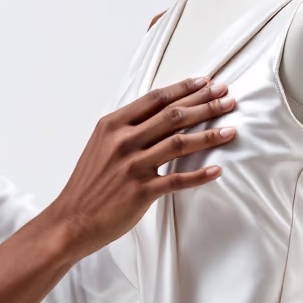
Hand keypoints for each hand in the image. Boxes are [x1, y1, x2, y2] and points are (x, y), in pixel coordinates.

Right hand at [48, 76, 237, 260]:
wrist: (72, 219)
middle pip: (173, 116)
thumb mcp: (100, 145)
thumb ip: (126, 129)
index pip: (156, 99)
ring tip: (231, 129)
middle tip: (227, 97)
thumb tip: (157, 114)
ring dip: (209, 134)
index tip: (205, 82)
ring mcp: (133, 166)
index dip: (184, 89)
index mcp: (112, 126)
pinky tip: (217, 170)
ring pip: (180, 143)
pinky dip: (199, 175)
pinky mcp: (141, 191)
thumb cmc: (88, 183)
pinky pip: (177, 180)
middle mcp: (123, 141)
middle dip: (204, 104)